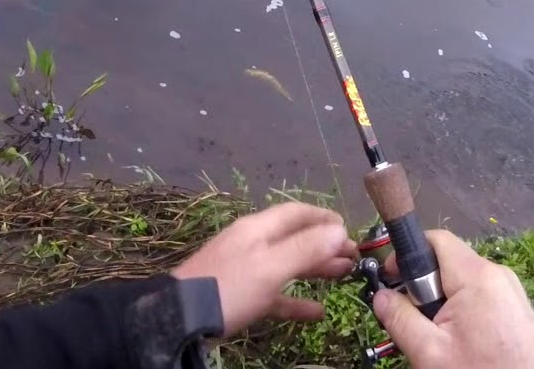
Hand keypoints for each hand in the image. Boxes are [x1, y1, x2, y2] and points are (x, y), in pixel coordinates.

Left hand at [172, 202, 356, 335]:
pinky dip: (296, 300)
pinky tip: (317, 311)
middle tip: (353, 255)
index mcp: (258, 229)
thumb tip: (339, 230)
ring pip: (288, 264)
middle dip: (325, 244)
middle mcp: (252, 244)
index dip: (324, 218)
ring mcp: (245, 270)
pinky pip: (275, 293)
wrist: (179, 319)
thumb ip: (305, 248)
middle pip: (295, 238)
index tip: (348, 228)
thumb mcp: (270, 267)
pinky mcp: (240, 296)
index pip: (297, 213)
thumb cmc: (229, 287)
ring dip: (316, 268)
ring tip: (344, 274)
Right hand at [374, 230, 533, 368]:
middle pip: (448, 262)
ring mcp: (511, 291)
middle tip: (415, 320)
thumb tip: (380, 296)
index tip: (391, 279)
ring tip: (440, 338)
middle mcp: (498, 274)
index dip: (407, 253)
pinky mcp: (517, 308)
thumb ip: (400, 319)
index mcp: (477, 276)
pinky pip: (481, 296)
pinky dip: (463, 311)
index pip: (436, 239)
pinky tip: (461, 342)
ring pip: (463, 282)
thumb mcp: (430, 352)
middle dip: (424, 286)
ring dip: (443, 302)